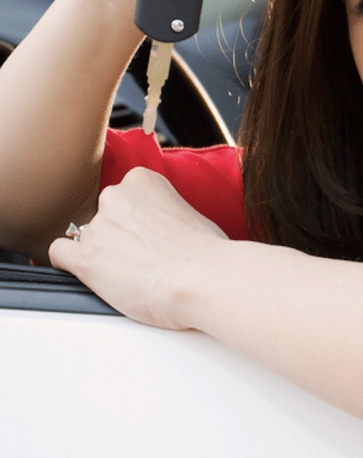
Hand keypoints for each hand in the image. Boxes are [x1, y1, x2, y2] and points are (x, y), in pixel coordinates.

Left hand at [48, 167, 226, 328]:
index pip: (125, 195)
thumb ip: (167, 213)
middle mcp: (114, 197)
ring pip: (84, 237)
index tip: (148, 235)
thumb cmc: (208, 252)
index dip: (136, 220)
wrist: (203, 278)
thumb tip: (167, 230)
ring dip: (101, 252)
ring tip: (129, 273)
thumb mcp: (192, 214)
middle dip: (118, 235)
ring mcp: (97, 227)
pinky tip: (91, 274)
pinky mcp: (85, 258)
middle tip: (142, 256)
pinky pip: (58, 253)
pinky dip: (70, 263)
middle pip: (104, 215)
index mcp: (142, 180)